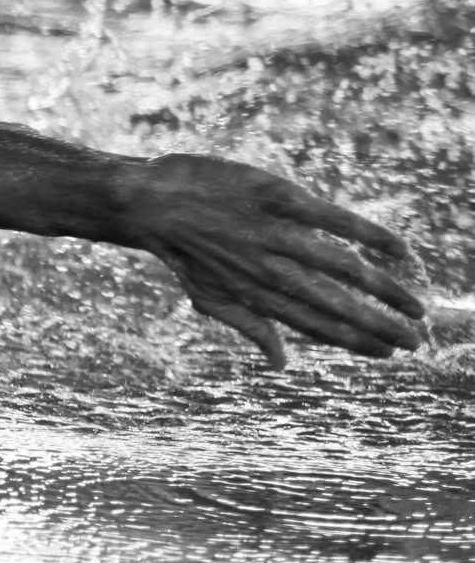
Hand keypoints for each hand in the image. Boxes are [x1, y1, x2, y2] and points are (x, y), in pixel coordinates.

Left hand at [118, 153, 424, 367]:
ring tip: (417, 308)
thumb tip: (283, 365)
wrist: (146, 203)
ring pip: (341, 268)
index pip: (315, 326)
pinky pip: (331, 218)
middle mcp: (267, 271)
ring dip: (384, 291)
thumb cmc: (181, 252)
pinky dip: (368, 234)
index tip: (391, 354)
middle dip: (379, 327)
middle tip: (417, 342)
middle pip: (335, 305)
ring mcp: (272, 235)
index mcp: (255, 297)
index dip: (355, 342)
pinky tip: (399, 250)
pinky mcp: (275, 198)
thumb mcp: (208, 298)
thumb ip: (251, 329)